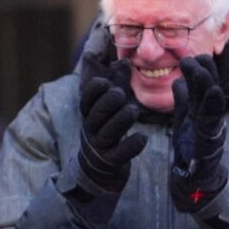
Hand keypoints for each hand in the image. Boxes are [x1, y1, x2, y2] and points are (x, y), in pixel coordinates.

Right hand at [75, 58, 146, 195]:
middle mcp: (91, 128)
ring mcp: (100, 146)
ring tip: (133, 110)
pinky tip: (142, 138)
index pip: (86, 100)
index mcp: (90, 113)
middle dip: (107, 102)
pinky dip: (131, 146)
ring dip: (120, 120)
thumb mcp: (109, 106)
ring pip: (107, 133)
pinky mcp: (111, 162)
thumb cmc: (107, 127)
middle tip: (120, 94)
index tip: (104, 82)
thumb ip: (117, 84)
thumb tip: (124, 61)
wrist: (99, 167)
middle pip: (95, 114)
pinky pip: (119, 154)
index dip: (93, 91)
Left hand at [170, 55, 227, 211]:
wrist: (193, 178)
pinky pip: (213, 120)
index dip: (198, 69)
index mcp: (201, 109)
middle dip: (203, 70)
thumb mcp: (183, 120)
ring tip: (198, 64)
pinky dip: (215, 104)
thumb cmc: (190, 148)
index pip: (202, 84)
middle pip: (209, 87)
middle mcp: (209, 115)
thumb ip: (182, 102)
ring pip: (212, 99)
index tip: (190, 54)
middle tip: (191, 56)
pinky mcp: (211, 139)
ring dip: (205, 80)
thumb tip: (178, 82)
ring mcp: (212, 126)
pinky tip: (214, 91)